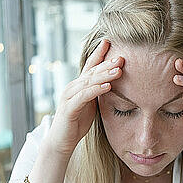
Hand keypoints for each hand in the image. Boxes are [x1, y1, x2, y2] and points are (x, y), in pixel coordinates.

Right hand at [46, 39, 123, 157]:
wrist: (62, 142)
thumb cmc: (77, 123)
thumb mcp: (91, 105)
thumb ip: (98, 94)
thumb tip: (113, 84)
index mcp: (79, 86)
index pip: (90, 66)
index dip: (99, 54)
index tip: (109, 41)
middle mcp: (72, 87)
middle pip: (91, 72)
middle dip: (106, 63)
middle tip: (121, 56)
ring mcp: (69, 96)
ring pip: (89, 81)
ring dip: (104, 75)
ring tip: (118, 69)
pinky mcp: (69, 108)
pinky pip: (84, 96)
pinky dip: (96, 90)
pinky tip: (108, 86)